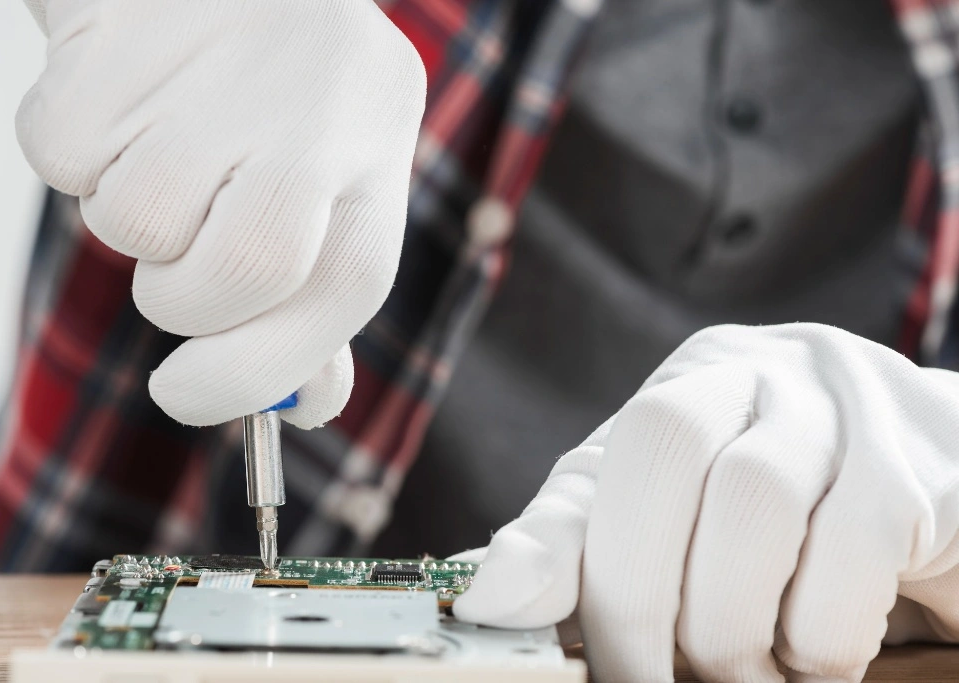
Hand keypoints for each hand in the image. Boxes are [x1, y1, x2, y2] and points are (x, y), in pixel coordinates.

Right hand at [17, 0, 425, 425]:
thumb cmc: (262, 92)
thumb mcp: (321, 177)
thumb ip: (315, 292)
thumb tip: (310, 405)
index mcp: (377, 139)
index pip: (350, 287)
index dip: (266, 368)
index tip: (187, 396)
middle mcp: (322, 97)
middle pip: (249, 270)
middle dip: (185, 304)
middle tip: (171, 266)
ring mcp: (227, 58)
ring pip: (139, 223)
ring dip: (128, 218)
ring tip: (157, 143)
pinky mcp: (124, 32)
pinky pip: (64, 158)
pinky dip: (74, 154)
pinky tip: (118, 96)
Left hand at [452, 323, 958, 681]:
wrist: (945, 476)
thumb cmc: (790, 509)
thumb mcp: (676, 513)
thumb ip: (587, 540)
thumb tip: (491, 592)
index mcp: (694, 382)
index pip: (610, 446)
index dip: (556, 532)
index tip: (498, 607)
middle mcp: (766, 371)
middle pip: (665, 450)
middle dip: (637, 592)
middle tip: (643, 680)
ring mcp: (849, 405)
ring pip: (752, 501)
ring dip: (729, 624)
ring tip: (739, 675)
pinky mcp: (921, 465)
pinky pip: (850, 553)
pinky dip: (817, 635)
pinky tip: (814, 655)